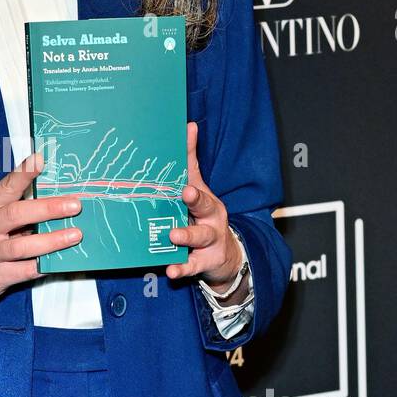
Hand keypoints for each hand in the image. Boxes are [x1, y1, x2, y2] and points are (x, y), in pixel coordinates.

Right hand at [0, 152, 82, 327]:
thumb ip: (13, 207)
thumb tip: (53, 196)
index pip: (5, 187)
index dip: (23, 173)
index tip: (41, 160)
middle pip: (15, 214)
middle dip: (47, 208)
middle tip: (74, 205)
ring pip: (21, 246)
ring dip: (51, 240)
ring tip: (75, 234)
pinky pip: (25, 271)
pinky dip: (45, 266)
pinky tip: (62, 261)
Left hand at [165, 121, 242, 288]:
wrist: (225, 256)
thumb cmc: (205, 217)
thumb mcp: (199, 190)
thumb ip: (190, 161)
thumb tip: (189, 125)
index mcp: (206, 199)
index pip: (199, 183)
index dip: (193, 179)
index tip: (186, 180)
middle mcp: (211, 218)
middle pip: (206, 206)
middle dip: (196, 200)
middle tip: (185, 194)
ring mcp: (209, 241)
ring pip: (199, 237)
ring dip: (187, 235)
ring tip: (173, 235)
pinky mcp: (204, 261)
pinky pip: (192, 266)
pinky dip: (182, 268)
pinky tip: (171, 270)